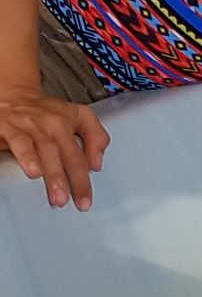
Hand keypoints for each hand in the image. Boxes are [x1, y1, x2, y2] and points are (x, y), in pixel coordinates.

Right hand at [0, 85, 107, 210]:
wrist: (12, 95)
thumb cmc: (46, 112)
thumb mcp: (78, 116)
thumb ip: (96, 137)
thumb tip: (97, 163)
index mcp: (71, 121)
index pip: (86, 146)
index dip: (90, 169)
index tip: (90, 192)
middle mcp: (53, 122)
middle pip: (68, 153)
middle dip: (74, 180)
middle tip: (77, 201)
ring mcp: (31, 125)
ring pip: (46, 150)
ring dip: (53, 173)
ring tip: (58, 193)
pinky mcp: (10, 128)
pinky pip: (20, 143)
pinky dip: (27, 157)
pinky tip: (33, 171)